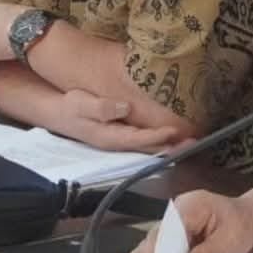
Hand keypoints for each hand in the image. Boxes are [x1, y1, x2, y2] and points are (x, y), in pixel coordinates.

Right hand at [56, 88, 180, 152]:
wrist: (59, 113)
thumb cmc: (70, 107)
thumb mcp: (81, 104)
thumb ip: (102, 108)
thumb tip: (124, 108)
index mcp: (110, 137)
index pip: (138, 139)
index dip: (157, 136)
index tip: (174, 131)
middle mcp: (118, 143)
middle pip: (149, 148)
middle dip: (171, 146)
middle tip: (194, 142)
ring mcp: (120, 141)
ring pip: (149, 147)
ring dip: (170, 145)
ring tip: (190, 142)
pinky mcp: (121, 136)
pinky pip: (145, 141)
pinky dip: (160, 139)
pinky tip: (171, 136)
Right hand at [116, 191, 252, 252]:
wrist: (251, 218)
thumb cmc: (243, 225)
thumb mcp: (232, 239)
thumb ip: (210, 252)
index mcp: (190, 206)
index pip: (168, 232)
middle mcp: (177, 211)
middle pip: (156, 237)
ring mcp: (174, 221)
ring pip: (153, 241)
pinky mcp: (175, 231)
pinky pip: (158, 245)